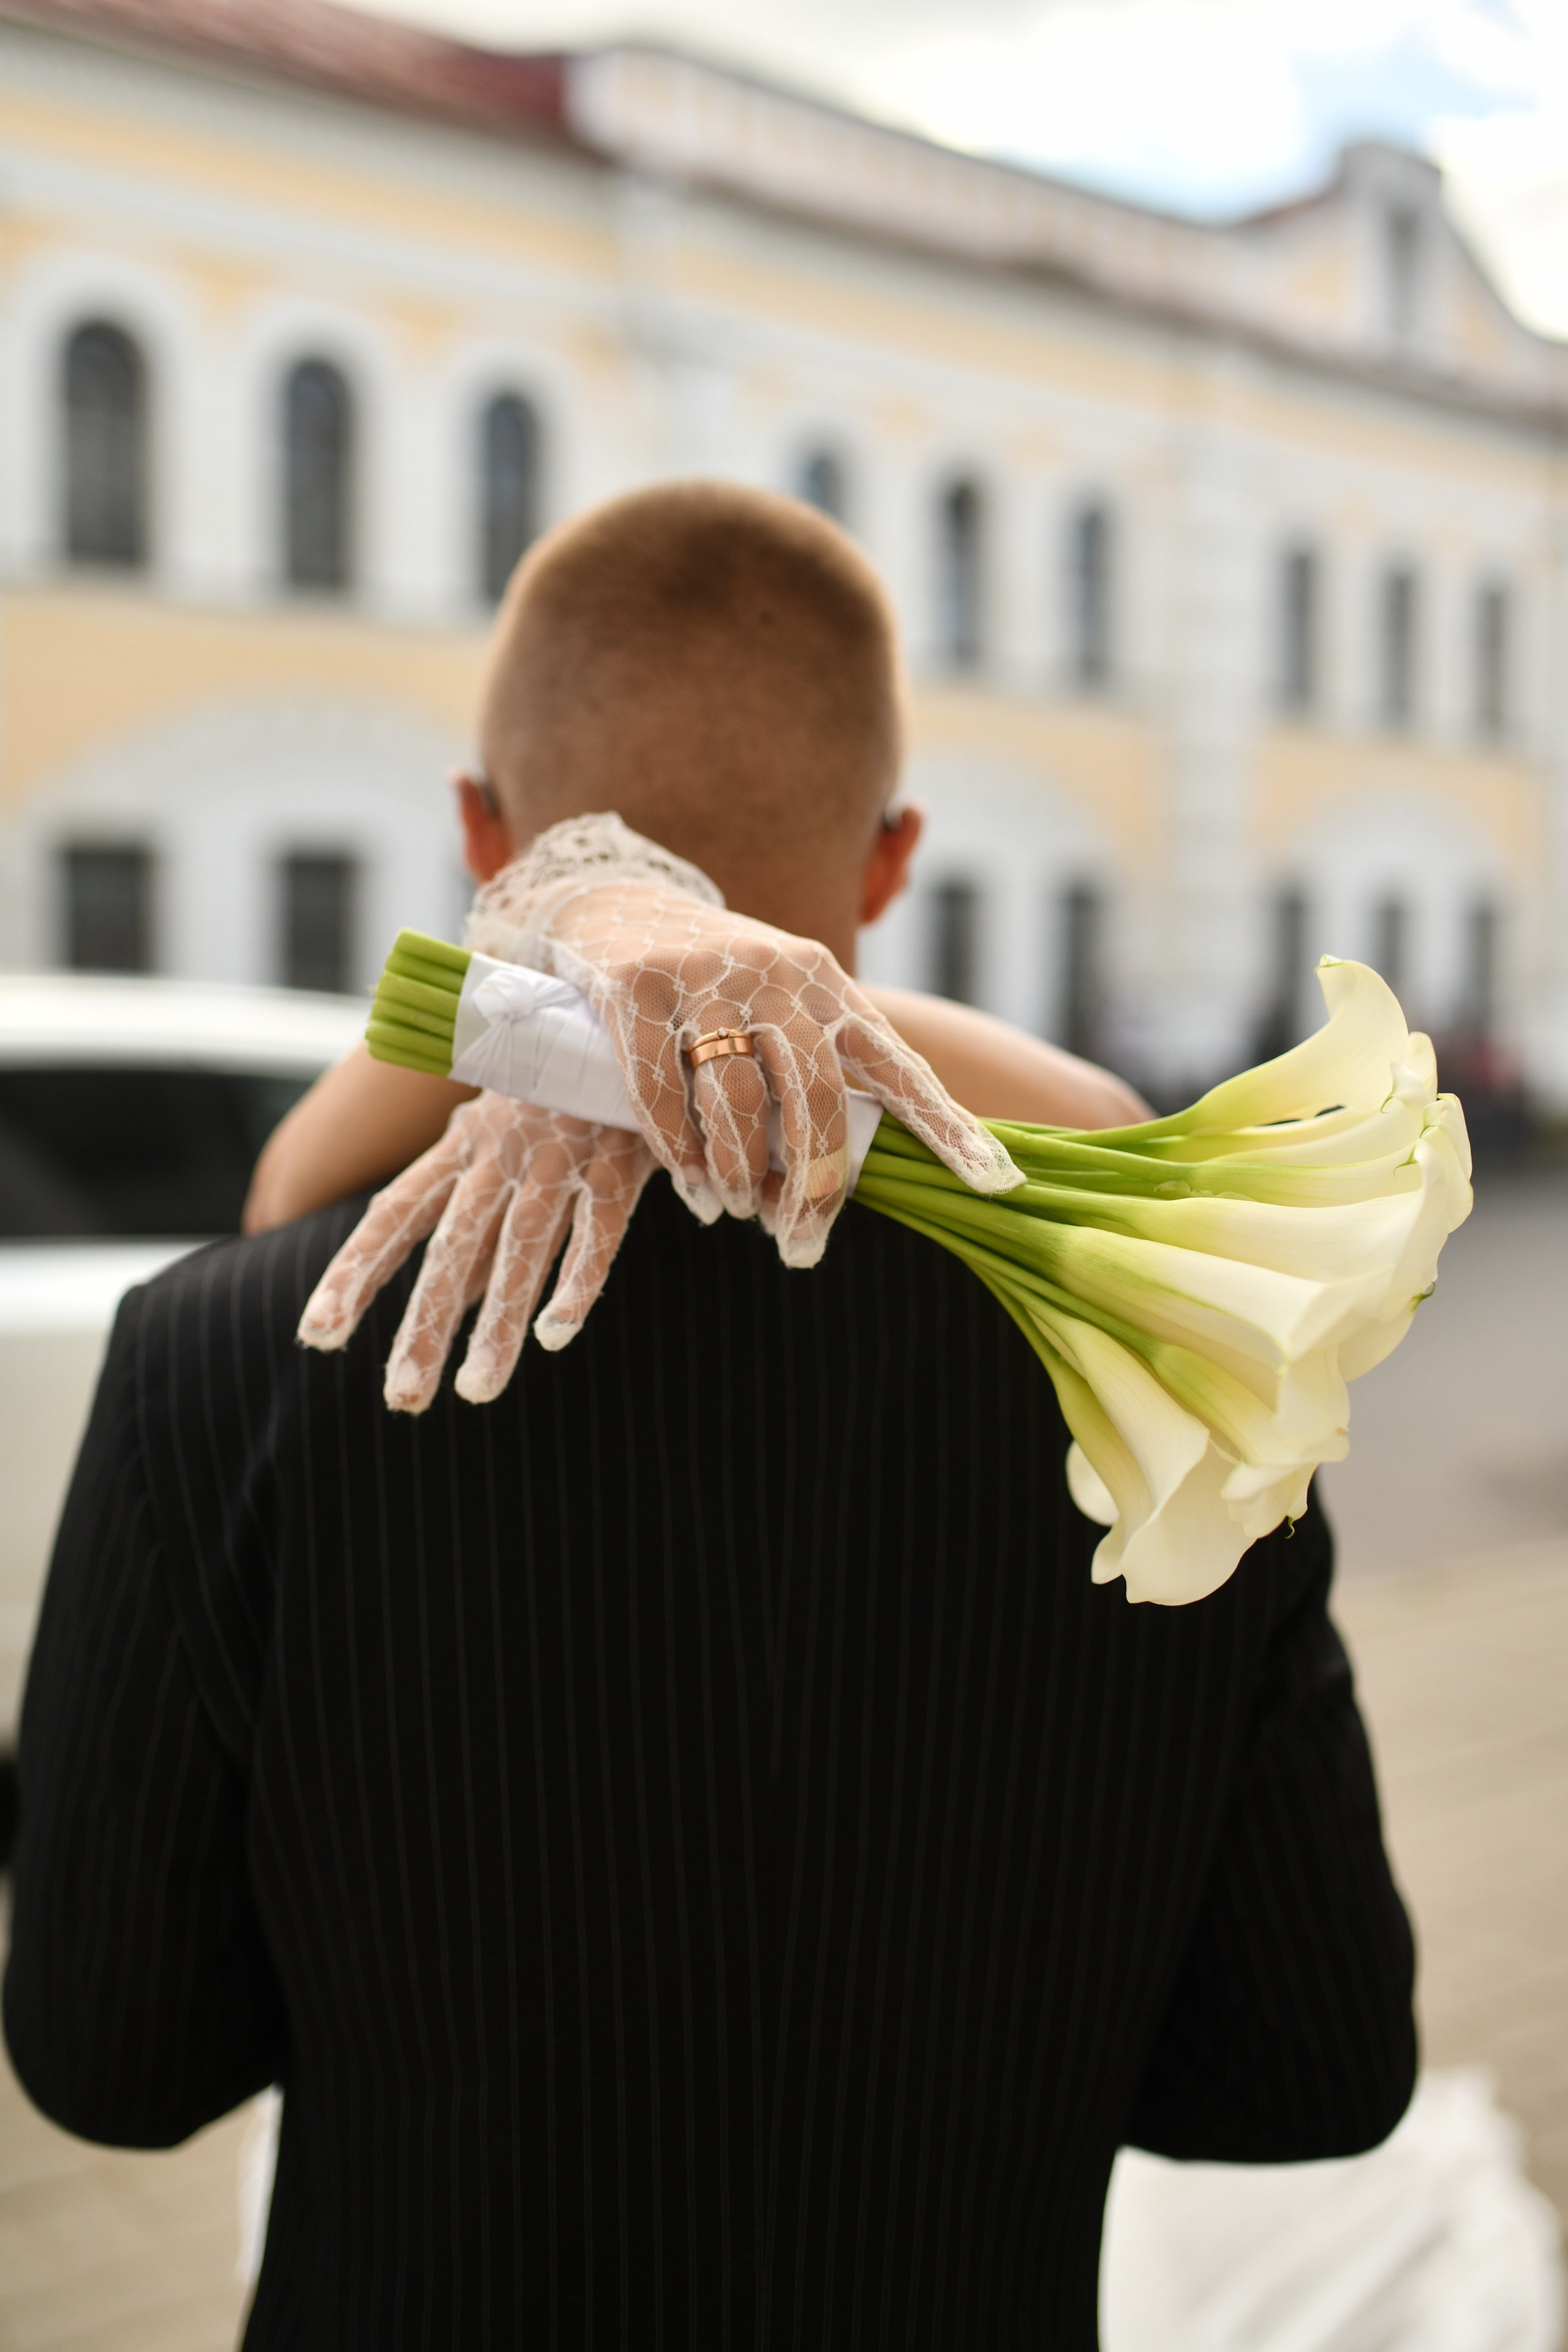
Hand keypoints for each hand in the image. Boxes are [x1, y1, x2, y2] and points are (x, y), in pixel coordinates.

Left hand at [297, 1094, 654, 1412]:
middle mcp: (500, 1153)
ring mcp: (560, 1156)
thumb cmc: (560, 1096)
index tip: (317, 1334)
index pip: (394, 1215)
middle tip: (401, 1399)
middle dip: (424, 1326)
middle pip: (452, 1249)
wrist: (632, 1024)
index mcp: (461, 1148)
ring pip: (519, 1247)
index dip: (355, 1272)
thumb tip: (448, 1308)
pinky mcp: (620, 1162)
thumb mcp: (499, 1146)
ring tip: (476, 1391)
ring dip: (497, 1323)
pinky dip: (577, 1280)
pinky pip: (597, 1230)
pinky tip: (556, 1334)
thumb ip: (476, 1225)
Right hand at [469, 814, 1021, 1268]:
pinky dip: (680, 1151)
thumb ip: (814, 1078)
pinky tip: (693, 1187)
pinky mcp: (637, 987)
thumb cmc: (717, 986)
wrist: (613, 904)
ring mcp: (705, 978)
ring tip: (738, 1210)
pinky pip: (662, 1091)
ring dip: (740, 1173)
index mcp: (829, 987)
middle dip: (814, 1184)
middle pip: (815, 1098)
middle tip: (801, 1242)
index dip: (949, 1126)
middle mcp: (777, 976)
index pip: (899, 1065)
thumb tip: (832, 1188)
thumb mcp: (784, 1009)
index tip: (996, 1182)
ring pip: (738, 1101)